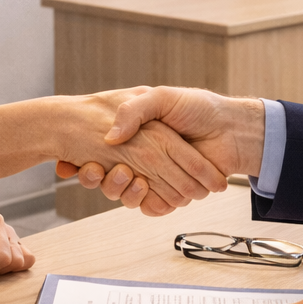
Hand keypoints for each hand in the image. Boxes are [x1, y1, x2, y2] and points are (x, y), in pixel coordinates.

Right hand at [61, 87, 264, 204]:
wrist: (232, 127)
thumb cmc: (200, 107)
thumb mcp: (161, 97)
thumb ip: (134, 110)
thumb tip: (111, 137)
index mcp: (139, 136)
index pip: (103, 152)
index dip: (86, 160)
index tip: (70, 162)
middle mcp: (145, 158)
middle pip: (108, 177)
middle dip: (96, 177)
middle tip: (92, 168)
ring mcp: (158, 177)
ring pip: (125, 194)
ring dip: (118, 189)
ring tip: (124, 175)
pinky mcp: (172, 193)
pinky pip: (150, 206)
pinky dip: (146, 201)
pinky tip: (142, 187)